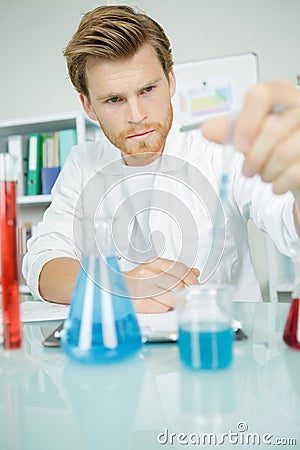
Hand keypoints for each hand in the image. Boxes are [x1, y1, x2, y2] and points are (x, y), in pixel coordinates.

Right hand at [124, 257, 199, 313]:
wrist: (117, 288)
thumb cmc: (137, 280)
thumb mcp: (156, 269)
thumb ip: (176, 270)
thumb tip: (195, 272)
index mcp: (155, 263)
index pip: (181, 269)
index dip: (192, 279)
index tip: (194, 285)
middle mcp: (149, 273)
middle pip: (178, 285)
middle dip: (184, 293)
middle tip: (184, 296)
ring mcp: (144, 288)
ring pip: (172, 298)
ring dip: (174, 302)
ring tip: (168, 300)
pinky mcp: (141, 303)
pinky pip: (162, 308)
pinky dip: (164, 308)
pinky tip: (159, 304)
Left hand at [201, 80, 299, 194]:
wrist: (297, 160)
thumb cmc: (275, 141)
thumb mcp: (252, 132)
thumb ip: (230, 130)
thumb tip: (207, 128)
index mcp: (281, 94)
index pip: (261, 95)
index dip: (246, 122)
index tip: (237, 144)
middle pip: (271, 128)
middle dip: (253, 157)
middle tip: (247, 169)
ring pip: (283, 154)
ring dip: (265, 172)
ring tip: (263, 173)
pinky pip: (293, 173)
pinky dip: (278, 184)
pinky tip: (276, 181)